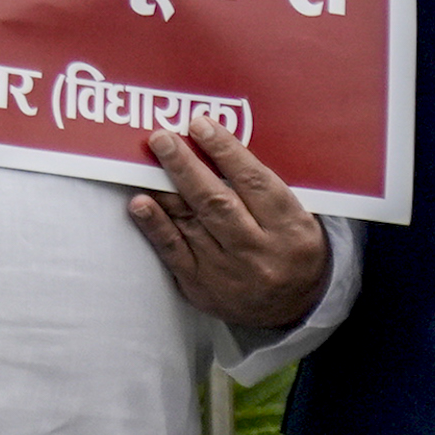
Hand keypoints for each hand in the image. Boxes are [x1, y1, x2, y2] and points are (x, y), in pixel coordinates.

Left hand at [126, 123, 331, 328]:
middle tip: (162, 138)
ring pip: (192, 224)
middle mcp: (259, 250)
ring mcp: (228, 271)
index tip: (200, 125)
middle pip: (217, 202)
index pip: (255, 183)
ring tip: (143, 161)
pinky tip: (138, 203)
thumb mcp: (296, 218)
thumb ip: (262, 187)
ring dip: (165, 190)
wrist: (292, 309)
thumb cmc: (290, 248)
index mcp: (290, 228)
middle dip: (186, 166)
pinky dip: (154, 226)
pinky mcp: (200, 286)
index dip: (226, 151)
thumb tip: (215, 143)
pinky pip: (173, 252)